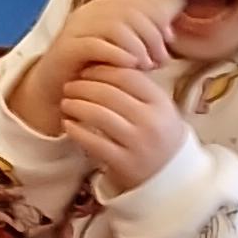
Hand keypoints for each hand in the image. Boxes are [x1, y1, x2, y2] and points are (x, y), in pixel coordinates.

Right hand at [11, 0, 176, 131]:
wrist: (57, 92)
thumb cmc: (94, 73)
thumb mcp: (122, 51)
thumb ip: (141, 39)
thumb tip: (169, 36)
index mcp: (103, 8)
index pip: (137, 0)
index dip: (158, 18)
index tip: (169, 40)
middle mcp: (88, 13)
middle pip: (130, 11)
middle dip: (151, 35)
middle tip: (160, 59)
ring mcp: (76, 29)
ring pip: (115, 25)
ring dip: (138, 46)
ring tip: (146, 65)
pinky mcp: (67, 48)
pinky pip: (96, 44)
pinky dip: (118, 54)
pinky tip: (130, 66)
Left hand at [57, 53, 188, 193]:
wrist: (171, 177)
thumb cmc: (158, 134)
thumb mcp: (158, 108)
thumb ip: (138, 87)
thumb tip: (105, 60)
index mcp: (161, 103)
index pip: (126, 76)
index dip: (102, 69)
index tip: (86, 69)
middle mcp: (151, 121)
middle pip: (109, 94)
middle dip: (83, 86)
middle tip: (69, 85)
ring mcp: (137, 143)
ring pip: (99, 115)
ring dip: (76, 105)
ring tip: (66, 102)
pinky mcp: (124, 163)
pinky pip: (93, 142)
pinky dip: (76, 130)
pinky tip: (68, 124)